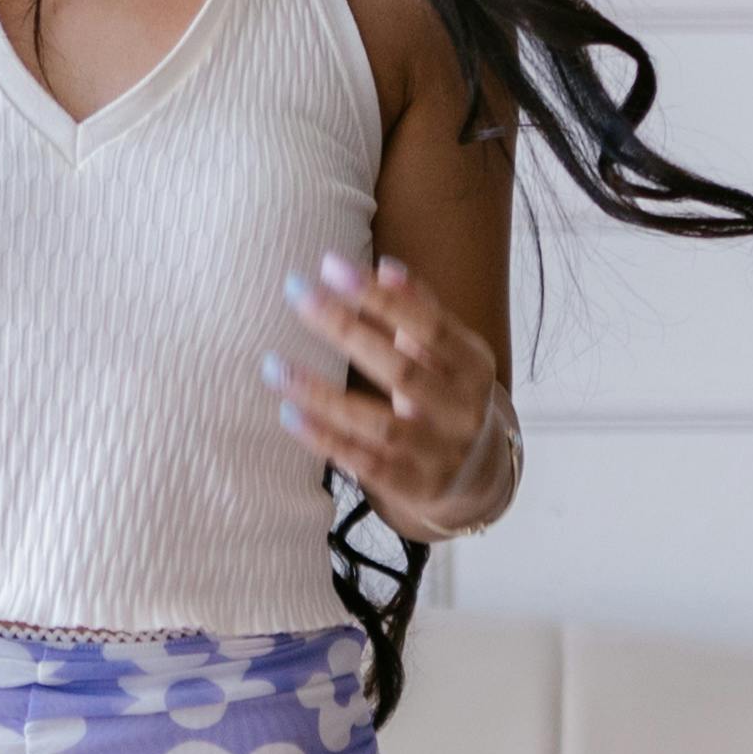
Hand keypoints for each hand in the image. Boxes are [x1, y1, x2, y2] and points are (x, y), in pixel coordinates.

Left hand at [270, 250, 513, 539]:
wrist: (478, 476)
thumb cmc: (447, 395)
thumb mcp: (449, 354)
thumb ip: (420, 312)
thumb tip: (384, 269)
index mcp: (473, 366)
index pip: (430, 326)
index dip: (382, 298)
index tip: (331, 266)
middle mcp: (461, 411)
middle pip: (401, 370)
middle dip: (345, 329)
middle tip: (297, 294)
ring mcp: (438, 453)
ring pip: (377, 423)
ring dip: (322, 394)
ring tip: (274, 365)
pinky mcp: (413, 487)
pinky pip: (363, 464)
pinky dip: (325, 439)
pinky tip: (289, 414)